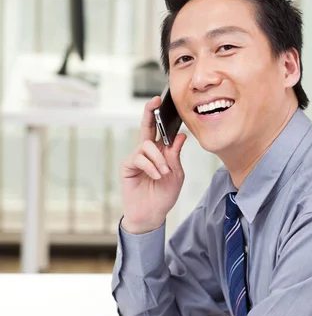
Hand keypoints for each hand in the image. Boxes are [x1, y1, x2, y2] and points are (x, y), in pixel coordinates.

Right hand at [119, 96, 186, 233]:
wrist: (151, 214)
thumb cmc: (163, 195)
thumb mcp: (176, 174)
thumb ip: (176, 155)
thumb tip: (181, 135)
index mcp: (160, 151)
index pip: (160, 130)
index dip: (161, 117)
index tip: (164, 101)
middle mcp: (147, 151)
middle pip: (146, 127)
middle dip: (150, 112)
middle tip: (155, 101)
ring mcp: (136, 157)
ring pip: (147, 145)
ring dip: (158, 159)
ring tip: (164, 173)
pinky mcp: (127, 165)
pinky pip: (139, 158)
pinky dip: (151, 166)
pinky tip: (156, 176)